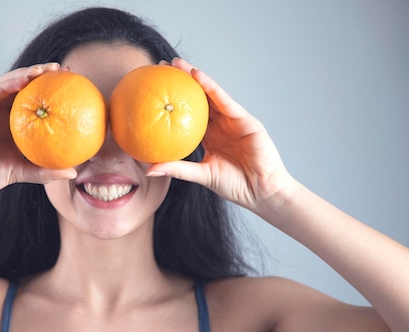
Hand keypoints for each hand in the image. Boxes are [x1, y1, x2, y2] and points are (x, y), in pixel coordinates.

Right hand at [0, 63, 76, 200]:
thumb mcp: (22, 172)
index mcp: (11, 122)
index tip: (69, 83)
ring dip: (24, 74)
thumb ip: (45, 171)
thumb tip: (72, 173)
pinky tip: (22, 80)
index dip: (49, 89)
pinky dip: (6, 85)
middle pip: (20, 86)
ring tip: (43, 70)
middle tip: (60, 69)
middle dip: (40, 74)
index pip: (33, 99)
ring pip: (6, 84)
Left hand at [148, 58, 293, 211]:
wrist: (261, 191)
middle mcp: (219, 124)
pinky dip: (211, 86)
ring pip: (210, 93)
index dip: (172, 101)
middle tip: (160, 67)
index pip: (187, 114)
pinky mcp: (244, 119)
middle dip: (180, 82)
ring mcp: (232, 119)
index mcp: (209, 136)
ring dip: (193, 76)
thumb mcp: (201, 174)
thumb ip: (176, 169)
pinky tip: (196, 75)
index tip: (153, 90)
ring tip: (176, 64)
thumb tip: (148, 170)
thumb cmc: (234, 185)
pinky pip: (224, 99)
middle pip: (197, 98)